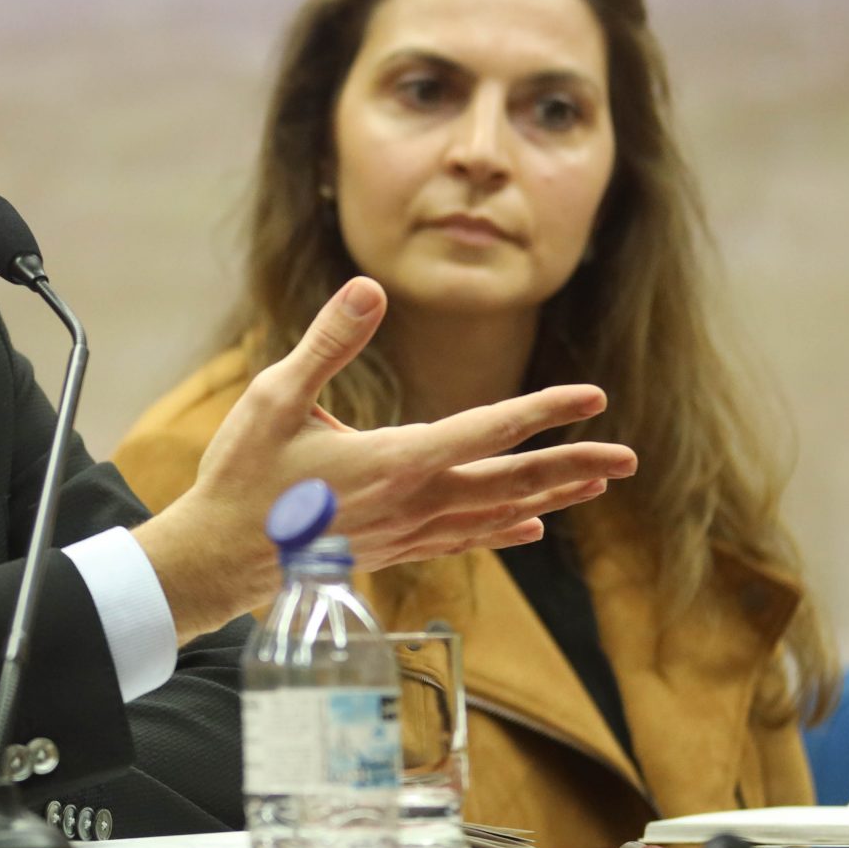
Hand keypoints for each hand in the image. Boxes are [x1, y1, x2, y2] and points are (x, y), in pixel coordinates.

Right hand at [132, 276, 636, 641]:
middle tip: (629, 458)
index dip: (545, 410)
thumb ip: (328, 342)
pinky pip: (466, 540)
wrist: (219, 559)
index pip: (490, 430)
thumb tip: (370, 288)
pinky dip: (505, 531)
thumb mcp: (275, 397)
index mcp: (397, 460)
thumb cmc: (244, 476)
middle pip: (513, 482)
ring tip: (596, 484)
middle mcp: (415, 501)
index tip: (594, 397)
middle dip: (574, 465)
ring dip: (551, 496)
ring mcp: (407, 532)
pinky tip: (530, 529)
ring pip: (497, 515)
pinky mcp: (393, 549)